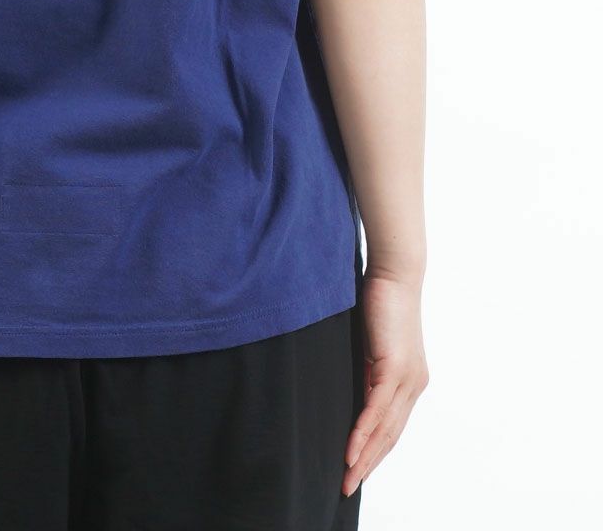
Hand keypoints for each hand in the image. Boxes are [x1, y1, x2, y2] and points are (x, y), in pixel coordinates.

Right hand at [343, 271, 428, 495]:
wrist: (395, 274)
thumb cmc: (379, 301)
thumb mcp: (368, 343)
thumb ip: (364, 369)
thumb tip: (348, 388)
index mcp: (409, 380)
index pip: (391, 427)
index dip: (374, 452)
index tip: (355, 472)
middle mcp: (414, 384)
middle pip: (390, 436)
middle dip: (368, 464)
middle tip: (347, 487)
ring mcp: (408, 378)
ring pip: (385, 429)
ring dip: (364, 456)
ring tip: (346, 477)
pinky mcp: (395, 367)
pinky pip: (378, 409)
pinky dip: (363, 432)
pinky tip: (350, 449)